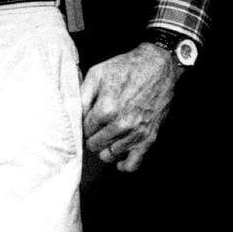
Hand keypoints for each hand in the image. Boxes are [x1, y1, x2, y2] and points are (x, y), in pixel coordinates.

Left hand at [81, 42, 180, 171]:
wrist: (158, 67)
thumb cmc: (125, 68)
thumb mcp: (96, 74)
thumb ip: (82, 95)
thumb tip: (74, 114)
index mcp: (106, 108)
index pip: (84, 129)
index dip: (83, 124)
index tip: (86, 120)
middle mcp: (121, 124)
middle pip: (94, 144)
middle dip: (91, 137)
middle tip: (94, 128)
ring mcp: (136, 133)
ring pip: (110, 155)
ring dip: (104, 148)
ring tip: (105, 137)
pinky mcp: (149, 138)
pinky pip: (133, 164)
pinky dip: (123, 164)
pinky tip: (118, 156)